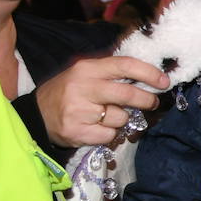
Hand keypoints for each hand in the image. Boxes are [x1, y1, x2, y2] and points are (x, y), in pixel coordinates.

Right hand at [35, 56, 169, 147]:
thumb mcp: (86, 74)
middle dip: (147, 99)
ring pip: (120, 117)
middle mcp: (83, 88)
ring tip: (106, 115)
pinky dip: (109, 133)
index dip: (149, 73)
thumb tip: (151, 76)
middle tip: (153, 102)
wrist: (36, 115)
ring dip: (122, 119)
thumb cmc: (69, 92)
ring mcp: (79, 111)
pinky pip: (110, 135)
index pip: (125, 65)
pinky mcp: (77, 133)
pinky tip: (96, 128)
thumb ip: (113, 73)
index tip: (164, 81)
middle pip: (127, 94)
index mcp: (88, 69)